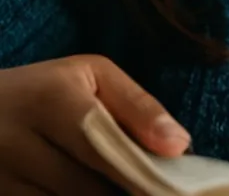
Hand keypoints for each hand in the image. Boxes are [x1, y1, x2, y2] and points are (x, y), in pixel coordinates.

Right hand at [0, 55, 190, 194]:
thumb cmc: (46, 90)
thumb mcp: (92, 76)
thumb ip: (137, 106)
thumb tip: (179, 145)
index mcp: (50, 100)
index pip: (100, 143)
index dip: (137, 169)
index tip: (170, 184)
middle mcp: (18, 144)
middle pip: (86, 189)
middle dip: (127, 193)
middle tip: (158, 190)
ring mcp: (3, 182)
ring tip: (129, 188)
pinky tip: (94, 192)